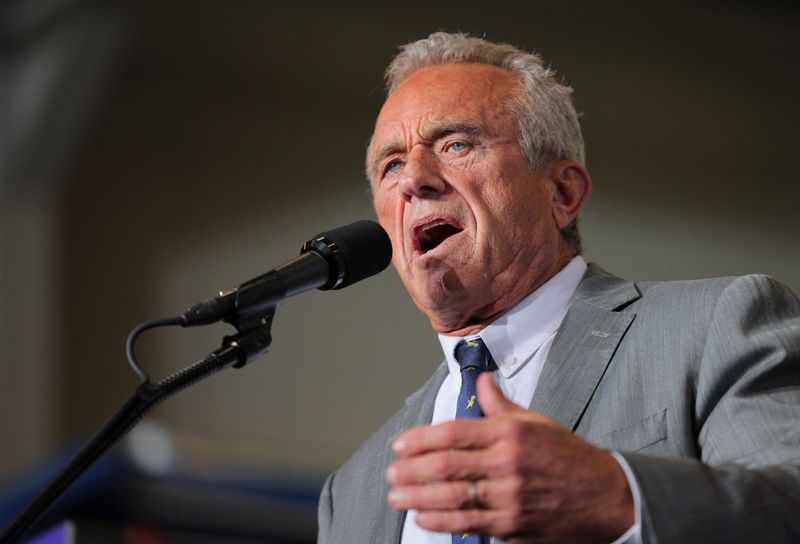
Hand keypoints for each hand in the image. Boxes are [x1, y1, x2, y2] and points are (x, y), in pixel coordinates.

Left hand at [386, 373, 633, 543]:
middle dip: (412, 470)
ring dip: (418, 497)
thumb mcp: (536, 422)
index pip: (454, 432)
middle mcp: (507, 463)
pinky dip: (441, 521)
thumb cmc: (569, 458)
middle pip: (447, 465)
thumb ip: (501, 405)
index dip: (421, 439)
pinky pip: (468, 523)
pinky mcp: (512, 525)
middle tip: (392, 473)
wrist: (606, 496)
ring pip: (452, 496)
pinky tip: (423, 518)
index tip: (401, 445)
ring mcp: (509, 496)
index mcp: (510, 433)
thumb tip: (482, 381)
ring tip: (397, 496)